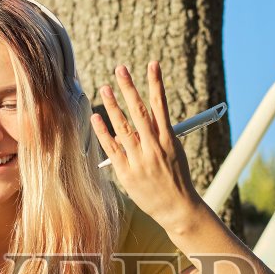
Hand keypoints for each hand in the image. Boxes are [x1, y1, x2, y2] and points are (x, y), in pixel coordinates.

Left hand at [92, 61, 203, 229]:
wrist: (178, 209)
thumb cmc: (176, 180)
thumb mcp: (174, 154)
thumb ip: (158, 136)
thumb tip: (139, 121)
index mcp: (169, 139)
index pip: (161, 105)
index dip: (156, 83)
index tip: (152, 64)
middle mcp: (154, 147)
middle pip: (140, 112)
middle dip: (130, 88)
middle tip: (121, 69)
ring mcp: (140, 160)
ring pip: (124, 127)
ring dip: (113, 106)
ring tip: (105, 88)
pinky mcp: (127, 173)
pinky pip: (113, 148)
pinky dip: (104, 133)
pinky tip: (96, 118)